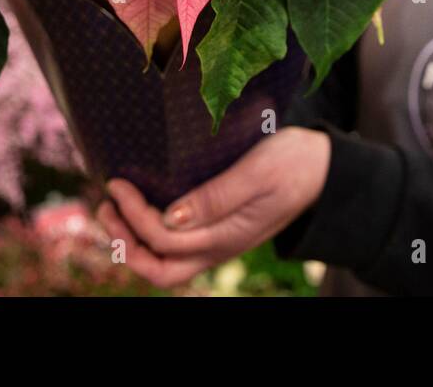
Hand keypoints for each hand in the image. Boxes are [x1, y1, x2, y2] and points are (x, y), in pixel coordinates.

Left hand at [95, 126, 330, 287]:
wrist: (325, 170)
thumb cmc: (293, 163)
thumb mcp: (256, 172)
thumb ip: (215, 196)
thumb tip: (169, 218)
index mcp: (226, 234)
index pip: (165, 239)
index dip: (134, 216)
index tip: (117, 184)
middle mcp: (219, 246)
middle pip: (161, 269)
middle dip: (126, 244)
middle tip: (107, 207)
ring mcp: (220, 243)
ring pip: (168, 263)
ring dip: (135, 242)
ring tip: (114, 208)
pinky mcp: (222, 231)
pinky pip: (179, 248)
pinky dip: (152, 235)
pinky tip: (144, 208)